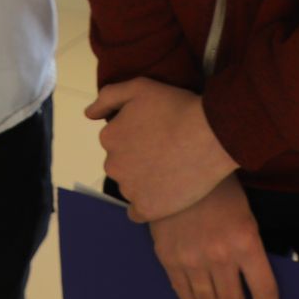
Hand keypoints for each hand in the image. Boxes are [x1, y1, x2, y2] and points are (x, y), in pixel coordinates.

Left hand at [87, 77, 236, 222]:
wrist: (210, 135)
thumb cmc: (177, 107)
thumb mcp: (140, 87)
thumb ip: (109, 96)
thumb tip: (88, 114)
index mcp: (109, 137)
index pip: (117, 140)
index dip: (138, 136)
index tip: (158, 133)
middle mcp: (113, 165)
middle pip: (123, 164)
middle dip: (139, 159)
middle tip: (167, 151)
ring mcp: (129, 189)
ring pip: (131, 186)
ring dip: (145, 181)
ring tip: (173, 169)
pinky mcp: (146, 209)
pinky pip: (138, 211)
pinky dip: (149, 204)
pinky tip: (165, 194)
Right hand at [147, 176, 278, 298]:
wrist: (174, 163)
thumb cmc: (216, 184)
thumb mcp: (245, 211)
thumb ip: (248, 244)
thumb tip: (251, 276)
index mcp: (246, 241)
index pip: (263, 289)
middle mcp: (219, 255)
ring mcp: (191, 257)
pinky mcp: (168, 255)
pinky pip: (181, 287)